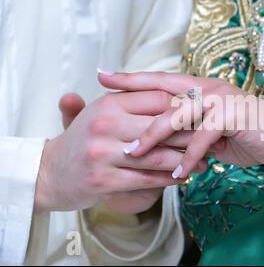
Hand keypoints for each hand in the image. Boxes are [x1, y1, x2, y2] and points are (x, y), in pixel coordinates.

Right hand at [35, 85, 204, 213]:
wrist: (49, 174)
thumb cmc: (81, 140)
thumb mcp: (96, 112)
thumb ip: (122, 96)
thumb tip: (165, 86)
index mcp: (108, 105)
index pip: (158, 99)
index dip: (183, 108)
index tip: (201, 115)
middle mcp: (105, 126)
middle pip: (162, 127)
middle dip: (191, 135)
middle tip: (212, 140)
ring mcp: (104, 154)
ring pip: (158, 156)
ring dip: (186, 160)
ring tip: (204, 162)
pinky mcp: (105, 180)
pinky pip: (148, 180)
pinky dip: (170, 179)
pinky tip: (183, 177)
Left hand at [98, 72, 263, 179]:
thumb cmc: (246, 133)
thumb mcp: (212, 130)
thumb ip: (189, 130)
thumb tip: (166, 141)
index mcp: (199, 88)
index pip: (160, 81)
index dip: (132, 78)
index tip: (105, 75)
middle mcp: (206, 88)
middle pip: (161, 87)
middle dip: (130, 88)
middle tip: (102, 92)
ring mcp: (219, 100)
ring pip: (177, 115)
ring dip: (153, 137)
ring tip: (133, 153)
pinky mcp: (231, 116)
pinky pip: (201, 139)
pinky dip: (188, 159)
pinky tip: (178, 175)